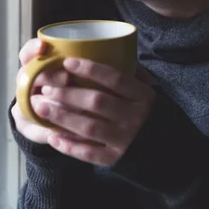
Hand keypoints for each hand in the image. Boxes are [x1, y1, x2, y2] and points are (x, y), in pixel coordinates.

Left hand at [12, 40, 154, 165]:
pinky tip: (52, 137)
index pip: (115, 79)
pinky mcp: (117, 159)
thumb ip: (128, 74)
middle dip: (68, 94)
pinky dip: (69, 146)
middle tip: (46, 87)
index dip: (90, 69)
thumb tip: (104, 49)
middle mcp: (135, 117)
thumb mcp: (146, 92)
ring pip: (90, 127)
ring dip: (62, 117)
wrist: (168, 151)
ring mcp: (126, 140)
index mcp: (143, 96)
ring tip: (40, 109)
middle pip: (97, 102)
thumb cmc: (148, 113)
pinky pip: (90, 153)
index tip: (67, 62)